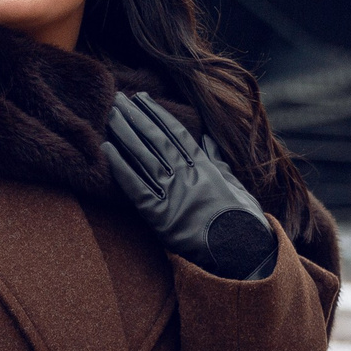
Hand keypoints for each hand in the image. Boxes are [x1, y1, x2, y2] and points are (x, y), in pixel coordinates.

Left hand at [102, 91, 275, 279]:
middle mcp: (187, 174)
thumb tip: (208, 139)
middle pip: (156, 139)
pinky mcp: (160, 216)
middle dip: (136, 116)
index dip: (157, 114)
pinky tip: (106, 149)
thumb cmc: (243, 221)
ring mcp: (173, 193)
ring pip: (143, 156)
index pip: (176, 133)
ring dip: (125, 133)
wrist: (243, 252)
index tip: (142, 98)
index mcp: (205, 166)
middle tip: (118, 99)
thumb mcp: (236, 186)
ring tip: (110, 115)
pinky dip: (120, 167)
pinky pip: (135, 187)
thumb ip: (219, 162)